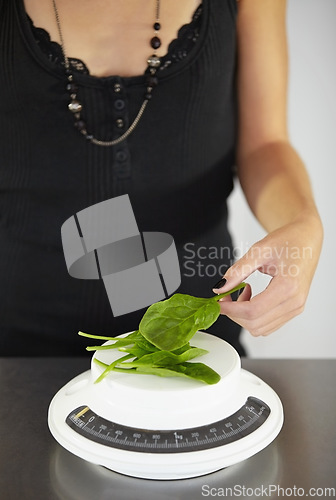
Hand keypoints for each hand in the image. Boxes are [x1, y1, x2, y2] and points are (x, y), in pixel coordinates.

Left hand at [212, 216, 322, 335]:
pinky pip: (268, 325)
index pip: (253, 310)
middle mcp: (294, 302)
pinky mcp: (293, 310)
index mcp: (288, 286)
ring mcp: (296, 308)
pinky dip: (253, 316)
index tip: (217, 302)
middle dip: (234, 313)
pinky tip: (251, 297)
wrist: (306, 240)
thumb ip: (238, 271)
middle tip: (226, 295)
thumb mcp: (259, 250)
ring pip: (260, 328)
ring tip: (242, 291)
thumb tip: (219, 288)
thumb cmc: (288, 241)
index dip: (230, 309)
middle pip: (255, 323)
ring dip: (243, 316)